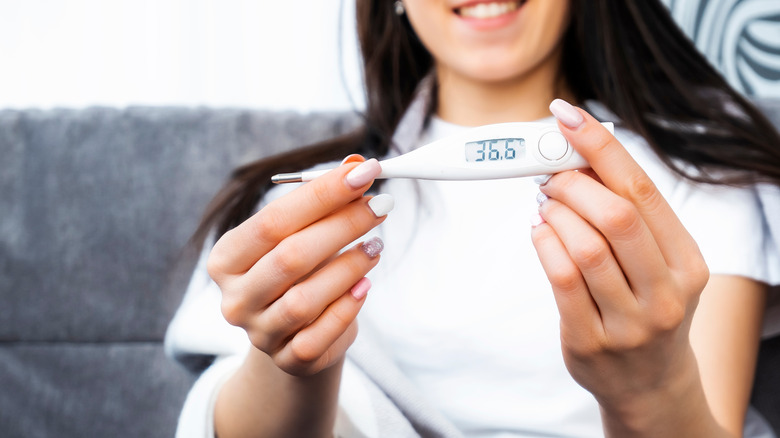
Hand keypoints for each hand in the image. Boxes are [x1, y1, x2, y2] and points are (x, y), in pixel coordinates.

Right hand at [207, 155, 392, 375]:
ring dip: (348, 267)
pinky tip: (364, 285)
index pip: (273, 221)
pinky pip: (320, 335)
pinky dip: (347, 307)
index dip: (321, 195)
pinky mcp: (289, 359)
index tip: (362, 172)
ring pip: (305, 299)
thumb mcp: (302, 234)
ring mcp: (259, 332)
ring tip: (375, 246)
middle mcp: (236, 297)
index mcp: (227, 258)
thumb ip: (324, 200)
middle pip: (290, 257)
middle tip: (380, 204)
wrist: (293, 334)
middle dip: (342, 225)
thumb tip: (357, 164)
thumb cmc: (297, 272)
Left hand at [531, 100, 710, 430]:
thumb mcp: (657, 263)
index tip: (567, 117)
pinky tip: (539, 231)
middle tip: (549, 174)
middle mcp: (665, 293)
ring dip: (554, 212)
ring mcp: (629, 322)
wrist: (650, 384)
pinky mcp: (590, 341)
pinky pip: (561, 279)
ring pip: (585, 247)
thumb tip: (579, 156)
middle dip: (572, 183)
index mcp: (687, 262)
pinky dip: (543, 244)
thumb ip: (628, 216)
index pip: (642, 190)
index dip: (600, 146)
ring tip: (544, 202)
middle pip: (616, 216)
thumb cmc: (647, 308)